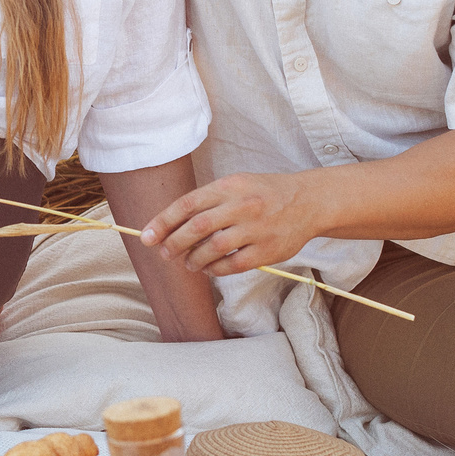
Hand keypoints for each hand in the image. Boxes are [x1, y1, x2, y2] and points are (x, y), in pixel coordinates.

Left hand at [138, 172, 324, 275]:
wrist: (308, 201)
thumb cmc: (263, 193)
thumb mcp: (235, 184)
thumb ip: (206, 201)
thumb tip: (169, 225)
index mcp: (229, 186)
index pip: (187, 204)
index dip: (163, 222)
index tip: (146, 237)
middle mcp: (242, 205)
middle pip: (197, 228)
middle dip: (174, 243)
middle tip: (165, 253)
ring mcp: (256, 228)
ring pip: (213, 249)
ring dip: (194, 260)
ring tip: (188, 263)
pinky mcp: (268, 250)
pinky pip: (233, 265)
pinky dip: (215, 270)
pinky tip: (209, 269)